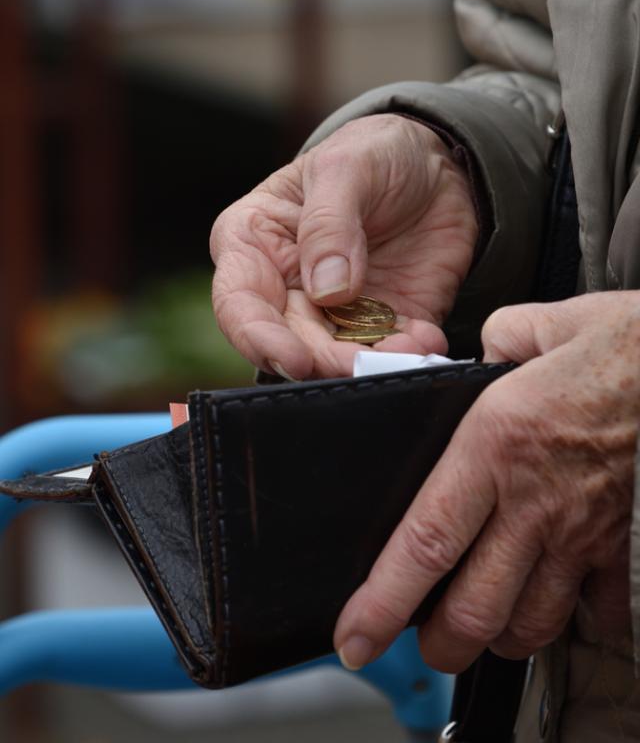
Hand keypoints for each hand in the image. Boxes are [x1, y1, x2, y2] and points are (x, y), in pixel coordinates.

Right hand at [211, 115, 477, 378]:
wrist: (437, 165)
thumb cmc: (373, 153)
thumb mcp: (346, 167)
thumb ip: (328, 223)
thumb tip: (327, 290)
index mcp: (255, 243)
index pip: (239, 302)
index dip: (259, 337)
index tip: (295, 359)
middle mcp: (287, 286)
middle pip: (290, 341)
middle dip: (325, 360)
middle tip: (362, 364)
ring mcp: (336, 311)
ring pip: (338, 356)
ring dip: (370, 364)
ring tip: (409, 349)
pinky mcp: (383, 324)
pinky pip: (390, 352)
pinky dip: (408, 355)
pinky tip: (427, 339)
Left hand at [334, 292, 639, 672]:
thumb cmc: (623, 343)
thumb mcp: (535, 326)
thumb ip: (492, 347)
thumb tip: (482, 359)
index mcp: (494, 446)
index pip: (425, 542)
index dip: (382, 603)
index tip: (354, 638)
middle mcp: (534, 502)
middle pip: (473, 609)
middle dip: (437, 645)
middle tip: (422, 645)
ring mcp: (584, 533)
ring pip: (531, 623)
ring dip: (497, 638)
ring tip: (481, 627)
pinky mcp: (626, 545)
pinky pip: (596, 610)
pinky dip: (572, 619)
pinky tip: (557, 602)